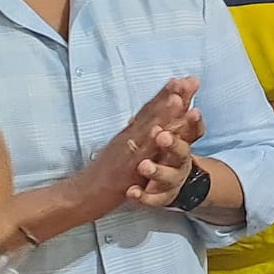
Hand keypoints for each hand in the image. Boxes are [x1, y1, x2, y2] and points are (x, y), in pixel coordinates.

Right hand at [75, 78, 199, 217]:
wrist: (83, 194)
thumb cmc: (108, 173)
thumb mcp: (127, 149)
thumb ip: (141, 135)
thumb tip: (155, 122)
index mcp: (132, 133)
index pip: (152, 110)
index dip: (169, 94)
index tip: (186, 79)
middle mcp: (130, 137)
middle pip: (153, 113)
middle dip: (172, 96)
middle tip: (189, 81)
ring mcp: (127, 151)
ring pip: (147, 129)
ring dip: (162, 113)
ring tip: (177, 99)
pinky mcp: (124, 167)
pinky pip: (138, 153)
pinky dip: (147, 141)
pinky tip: (158, 131)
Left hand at [127, 105, 202, 207]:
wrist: (165, 186)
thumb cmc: (165, 154)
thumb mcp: (172, 129)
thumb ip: (179, 105)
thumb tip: (188, 79)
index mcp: (181, 143)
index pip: (190, 129)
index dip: (190, 119)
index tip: (188, 107)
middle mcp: (180, 162)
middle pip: (180, 152)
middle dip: (172, 143)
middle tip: (162, 136)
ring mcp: (170, 181)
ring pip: (167, 176)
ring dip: (157, 170)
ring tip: (145, 165)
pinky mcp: (159, 198)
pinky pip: (152, 200)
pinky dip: (143, 197)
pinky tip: (132, 193)